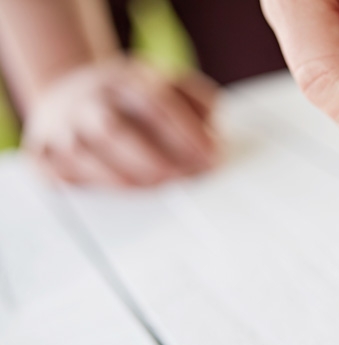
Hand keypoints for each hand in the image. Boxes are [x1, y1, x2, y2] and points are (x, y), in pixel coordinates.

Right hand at [23, 57, 218, 187]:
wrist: (67, 93)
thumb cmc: (129, 100)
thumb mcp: (165, 86)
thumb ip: (197, 102)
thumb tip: (214, 134)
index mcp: (122, 81)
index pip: (155, 103)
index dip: (186, 132)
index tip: (211, 156)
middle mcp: (88, 101)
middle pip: (116, 129)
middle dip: (154, 159)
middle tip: (183, 177)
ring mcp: (62, 129)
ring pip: (87, 156)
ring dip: (127, 178)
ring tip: (158, 186)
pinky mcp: (44, 156)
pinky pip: (63, 177)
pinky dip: (92, 186)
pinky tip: (121, 189)